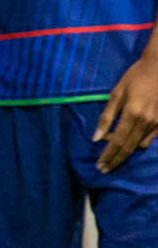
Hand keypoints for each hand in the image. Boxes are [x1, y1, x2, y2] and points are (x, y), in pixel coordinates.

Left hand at [94, 55, 157, 171]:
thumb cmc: (134, 78)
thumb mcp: (116, 93)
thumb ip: (106, 117)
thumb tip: (96, 137)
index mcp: (132, 114)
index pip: (117, 142)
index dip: (108, 155)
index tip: (99, 166)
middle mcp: (146, 122)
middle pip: (128, 148)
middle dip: (115, 160)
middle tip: (104, 169)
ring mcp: (157, 124)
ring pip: (139, 146)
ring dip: (126, 152)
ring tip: (112, 152)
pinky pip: (149, 140)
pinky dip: (138, 144)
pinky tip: (129, 143)